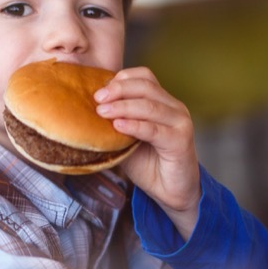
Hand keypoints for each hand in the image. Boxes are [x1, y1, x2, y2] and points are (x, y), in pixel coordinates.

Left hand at [94, 66, 200, 237]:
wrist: (170, 192)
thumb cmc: (148, 164)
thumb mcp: (125, 138)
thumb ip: (114, 122)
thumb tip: (87, 111)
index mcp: (162, 102)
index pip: (144, 76)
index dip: (121, 79)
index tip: (99, 90)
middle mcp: (174, 107)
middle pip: (146, 86)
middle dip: (118, 90)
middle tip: (97, 99)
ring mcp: (180, 122)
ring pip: (150, 106)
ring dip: (123, 107)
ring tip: (102, 112)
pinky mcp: (181, 140)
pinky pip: (154, 129)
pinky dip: (135, 125)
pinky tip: (118, 126)